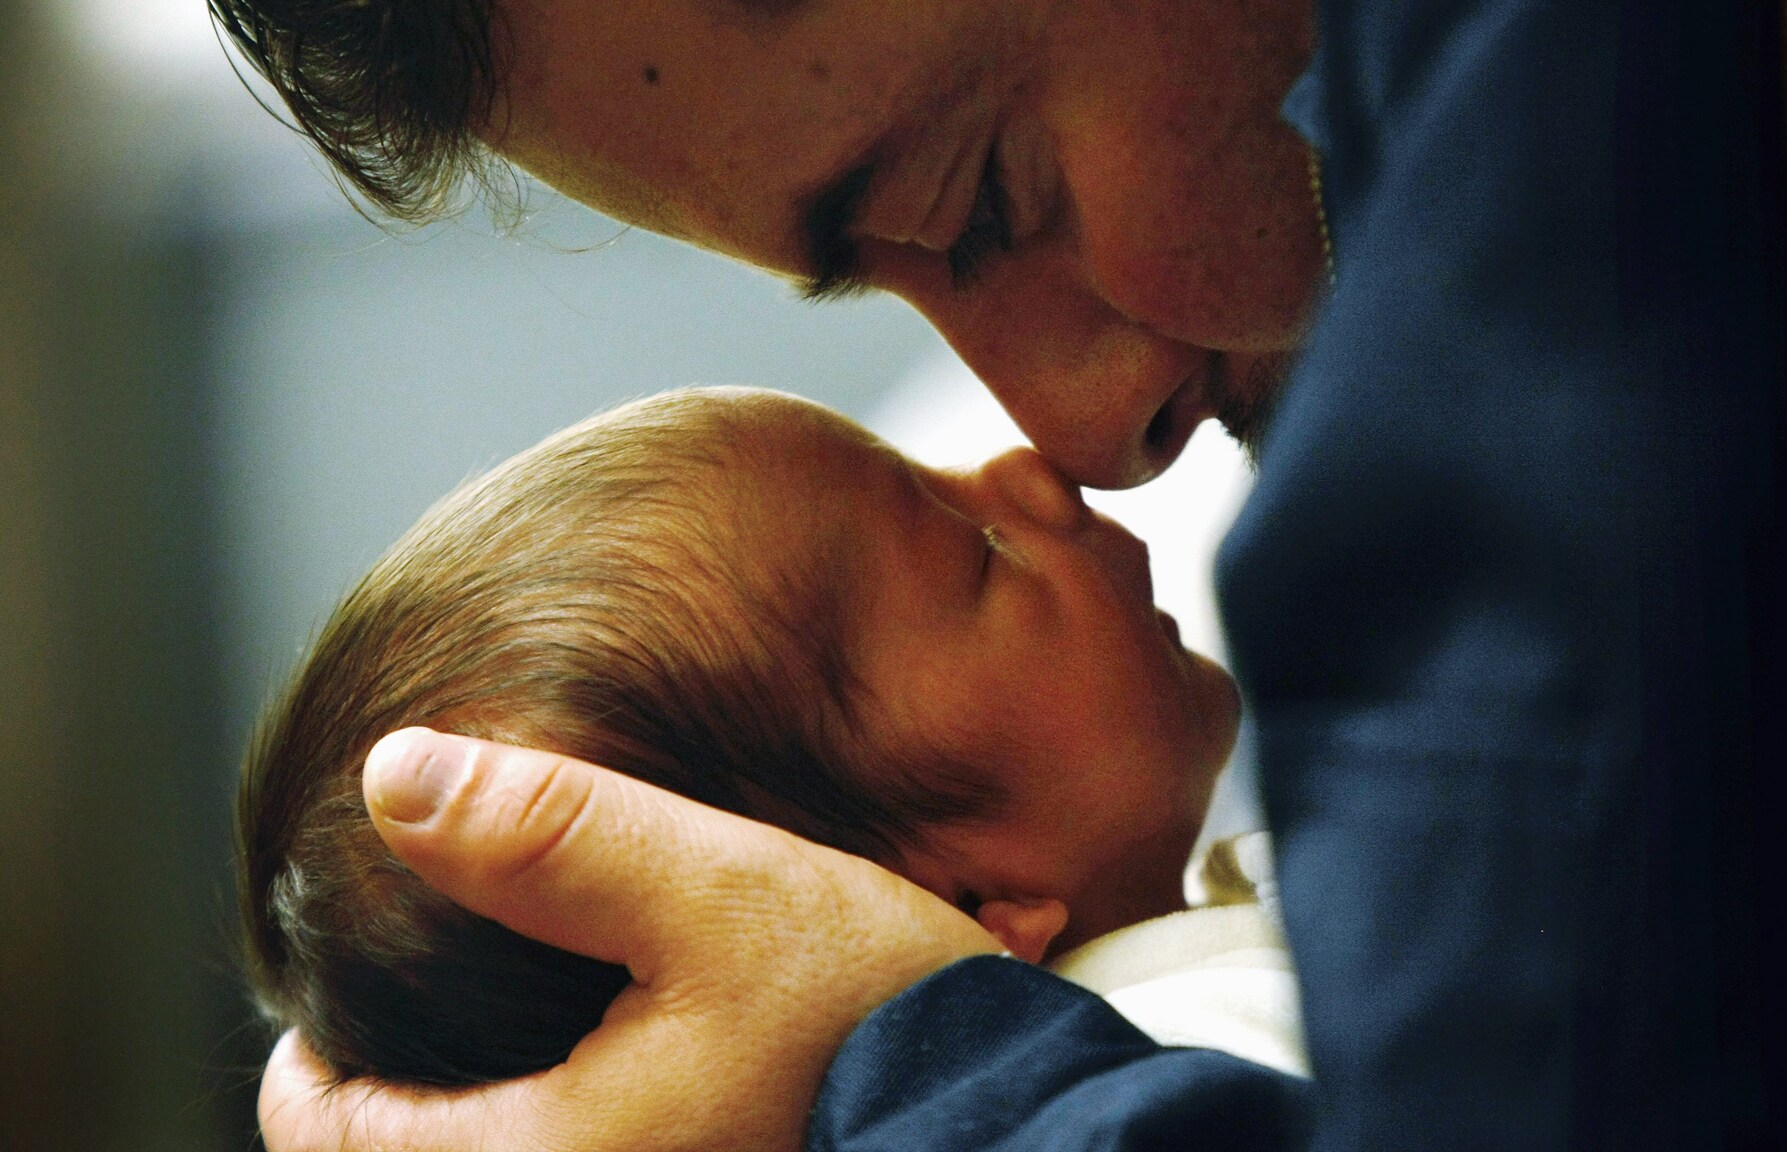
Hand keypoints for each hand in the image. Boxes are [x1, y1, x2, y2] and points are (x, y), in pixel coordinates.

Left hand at [257, 728, 999, 1151]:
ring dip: (487, 1111)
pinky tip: (623, 1061)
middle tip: (427, 996)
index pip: (326, 1136)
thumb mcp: (718, 894)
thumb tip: (395, 779)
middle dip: (401, 1086)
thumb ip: (553, 836)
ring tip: (525, 1020)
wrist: (1024, 1118)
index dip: (312, 1053)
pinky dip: (573, 1124)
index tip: (339, 986)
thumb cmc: (874, 1021)